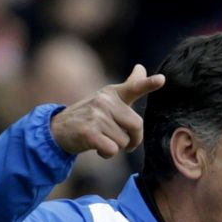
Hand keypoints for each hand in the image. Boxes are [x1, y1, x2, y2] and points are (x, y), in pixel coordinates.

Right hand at [50, 64, 165, 157]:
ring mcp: (96, 116)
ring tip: (102, 138)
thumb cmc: (90, 115)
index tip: (162, 79)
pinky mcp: (89, 132)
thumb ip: (128, 86)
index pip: (134, 87)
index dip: (148, 83)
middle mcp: (105, 101)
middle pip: (137, 126)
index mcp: (113, 93)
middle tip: (123, 141)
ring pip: (124, 141)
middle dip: (133, 139)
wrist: (59, 129)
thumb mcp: (108, 98)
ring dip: (116, 147)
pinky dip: (107, 154)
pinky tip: (97, 147)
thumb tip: (141, 67)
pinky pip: (112, 150)